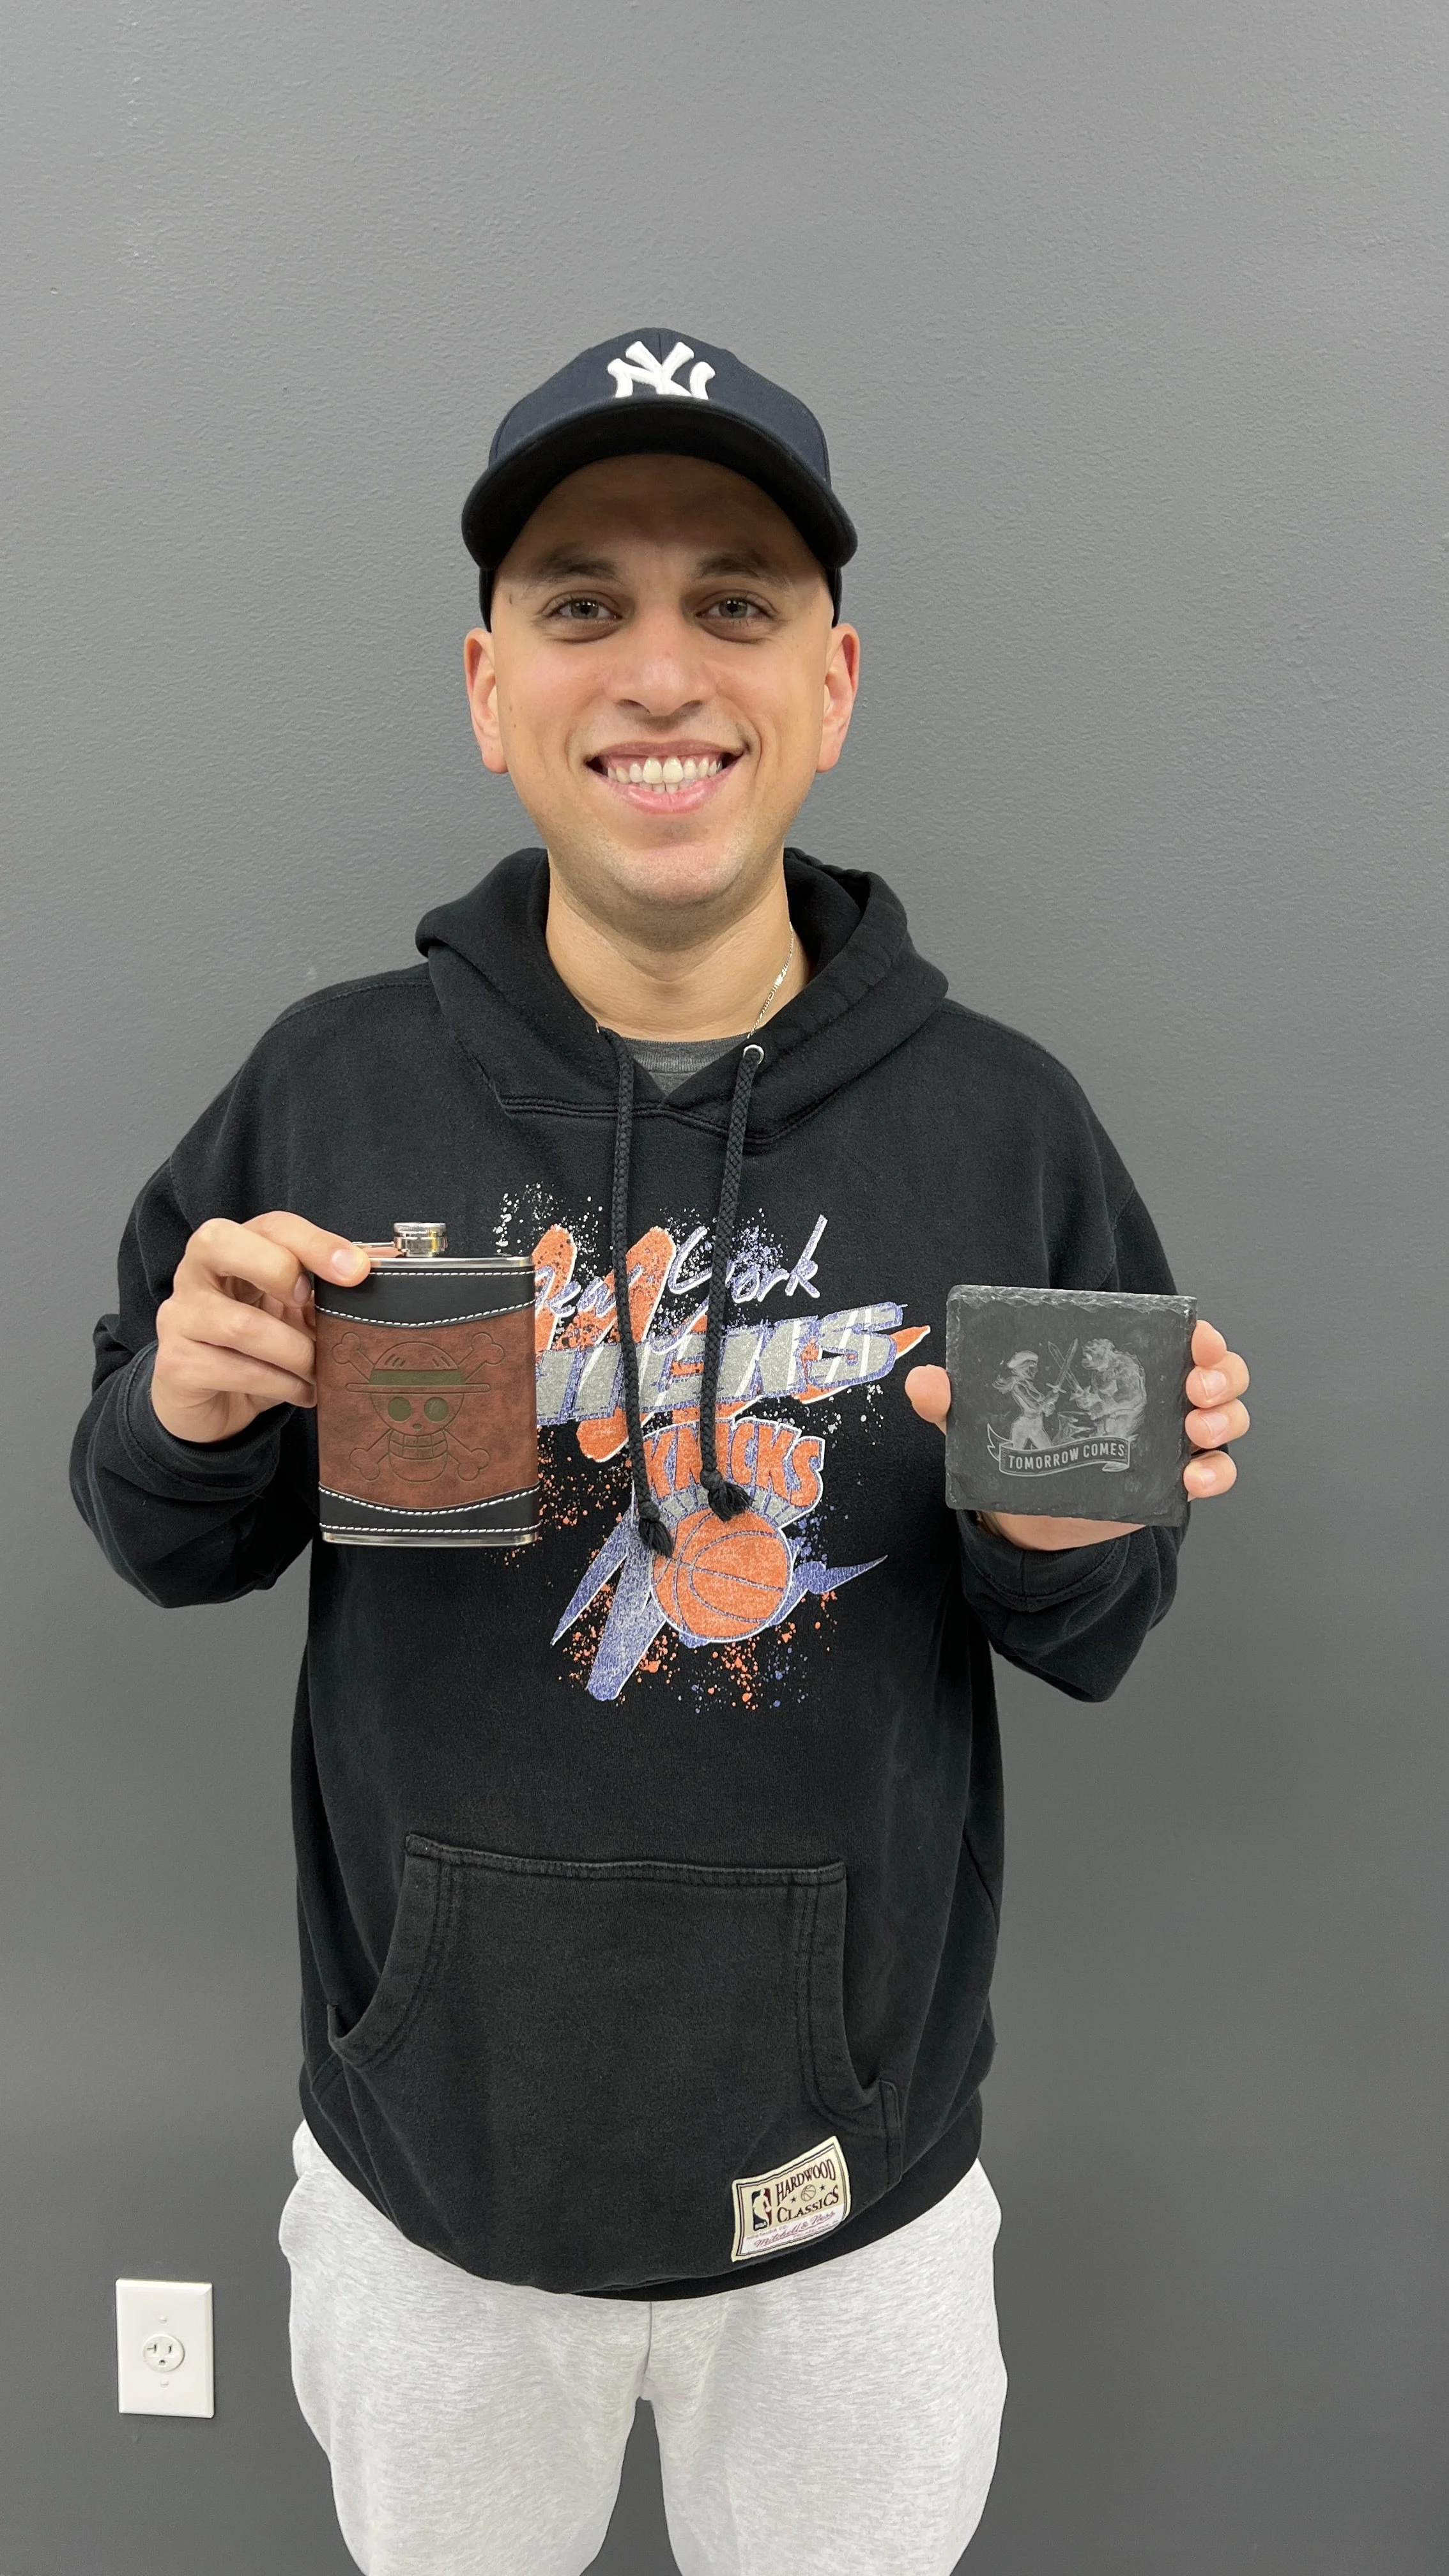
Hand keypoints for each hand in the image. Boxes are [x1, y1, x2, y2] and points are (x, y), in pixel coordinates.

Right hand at [150, 1214, 371, 1444]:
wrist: (211, 1404)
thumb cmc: (256, 1347)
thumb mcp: (290, 1313)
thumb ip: (321, 1291)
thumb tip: (374, 1275)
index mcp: (230, 1249)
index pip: (270, 1225)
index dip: (315, 1242)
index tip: (356, 1270)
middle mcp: (194, 1273)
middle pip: (221, 1242)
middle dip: (279, 1269)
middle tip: (310, 1305)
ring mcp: (178, 1317)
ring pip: (241, 1324)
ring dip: (295, 1351)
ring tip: (320, 1369)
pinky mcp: (175, 1364)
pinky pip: (235, 1370)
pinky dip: (281, 1384)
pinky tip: (301, 1391)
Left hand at [905, 1317, 1250, 1551]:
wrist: (1023, 1516)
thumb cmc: (1013, 1445)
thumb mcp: (979, 1418)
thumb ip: (951, 1398)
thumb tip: (921, 1381)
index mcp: (1115, 1363)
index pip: (1170, 1333)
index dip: (1196, 1331)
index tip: (1194, 1337)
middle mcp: (1154, 1393)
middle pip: (1215, 1368)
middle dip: (1223, 1371)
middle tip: (1196, 1387)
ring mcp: (1169, 1436)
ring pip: (1225, 1415)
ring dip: (1226, 1418)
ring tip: (1197, 1431)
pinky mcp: (1171, 1480)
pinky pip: (1215, 1471)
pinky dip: (1217, 1473)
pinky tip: (1195, 1479)